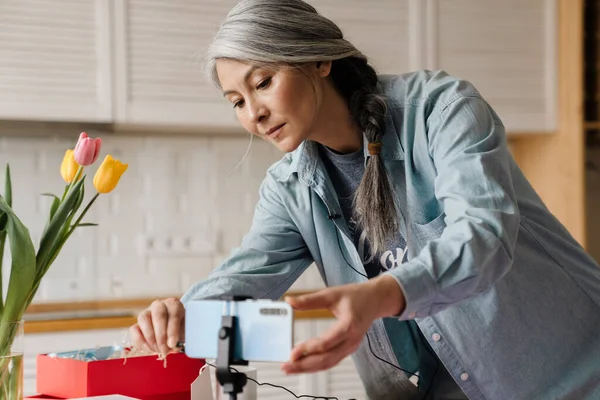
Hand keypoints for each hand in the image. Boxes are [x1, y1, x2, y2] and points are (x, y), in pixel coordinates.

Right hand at [129, 297, 184, 355]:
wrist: (171, 328)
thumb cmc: (180, 328)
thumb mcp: (185, 330)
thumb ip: (182, 336)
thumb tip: (175, 346)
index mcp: (173, 304)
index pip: (173, 314)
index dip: (173, 330)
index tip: (172, 344)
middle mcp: (159, 305)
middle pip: (158, 316)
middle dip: (161, 336)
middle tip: (165, 350)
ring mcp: (146, 312)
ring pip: (144, 319)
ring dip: (150, 339)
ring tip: (158, 350)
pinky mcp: (137, 322)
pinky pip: (134, 329)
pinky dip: (140, 341)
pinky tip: (149, 349)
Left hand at [281, 274, 404, 373]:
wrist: (375, 300)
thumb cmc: (356, 295)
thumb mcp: (332, 293)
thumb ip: (310, 299)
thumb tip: (289, 301)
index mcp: (349, 325)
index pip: (326, 343)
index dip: (308, 349)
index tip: (292, 352)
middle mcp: (351, 340)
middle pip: (326, 359)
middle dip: (304, 365)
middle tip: (286, 367)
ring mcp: (351, 347)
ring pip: (328, 363)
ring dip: (308, 368)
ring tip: (290, 369)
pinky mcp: (348, 349)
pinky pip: (331, 361)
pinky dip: (316, 365)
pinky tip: (303, 365)